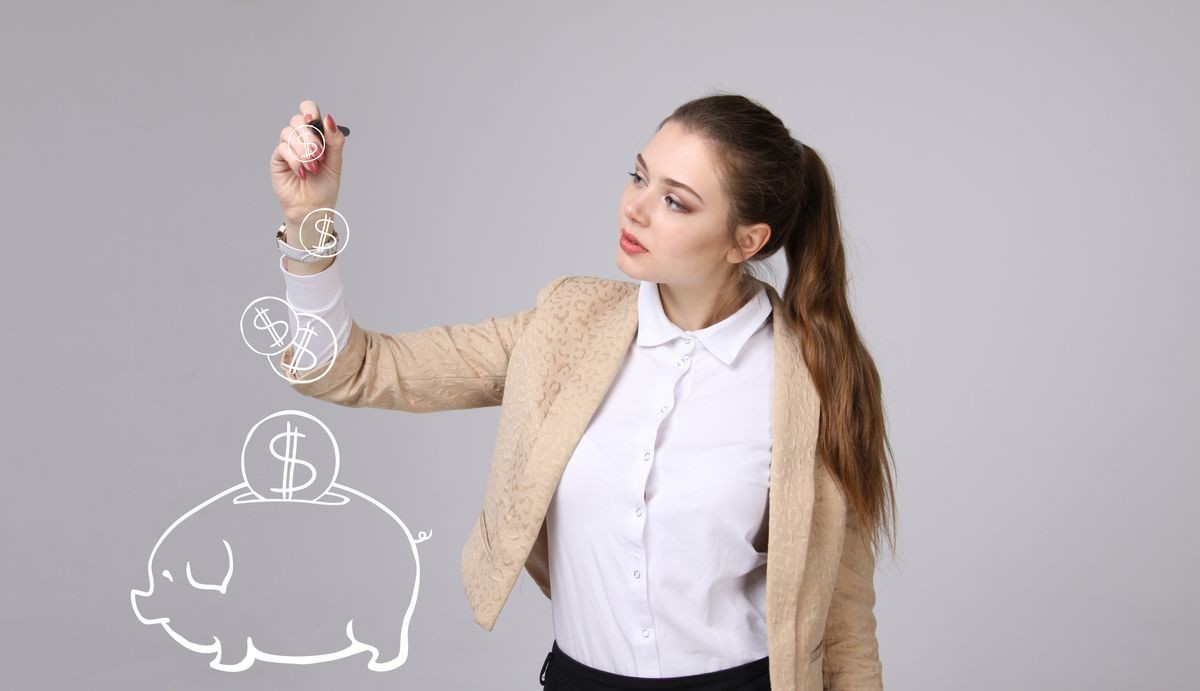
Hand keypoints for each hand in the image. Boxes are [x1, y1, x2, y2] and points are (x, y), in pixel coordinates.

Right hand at [269, 99, 345, 227]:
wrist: (314, 207)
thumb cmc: (325, 186)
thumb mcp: (335, 162)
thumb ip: (334, 140)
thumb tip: (328, 118)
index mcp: (316, 135)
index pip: (308, 110)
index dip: (310, 111)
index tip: (314, 121)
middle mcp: (300, 138)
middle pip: (297, 119)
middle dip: (310, 136)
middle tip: (319, 154)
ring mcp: (288, 147)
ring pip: (289, 133)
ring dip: (303, 151)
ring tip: (313, 167)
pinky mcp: (278, 159)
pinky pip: (283, 149)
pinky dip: (295, 161)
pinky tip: (302, 173)